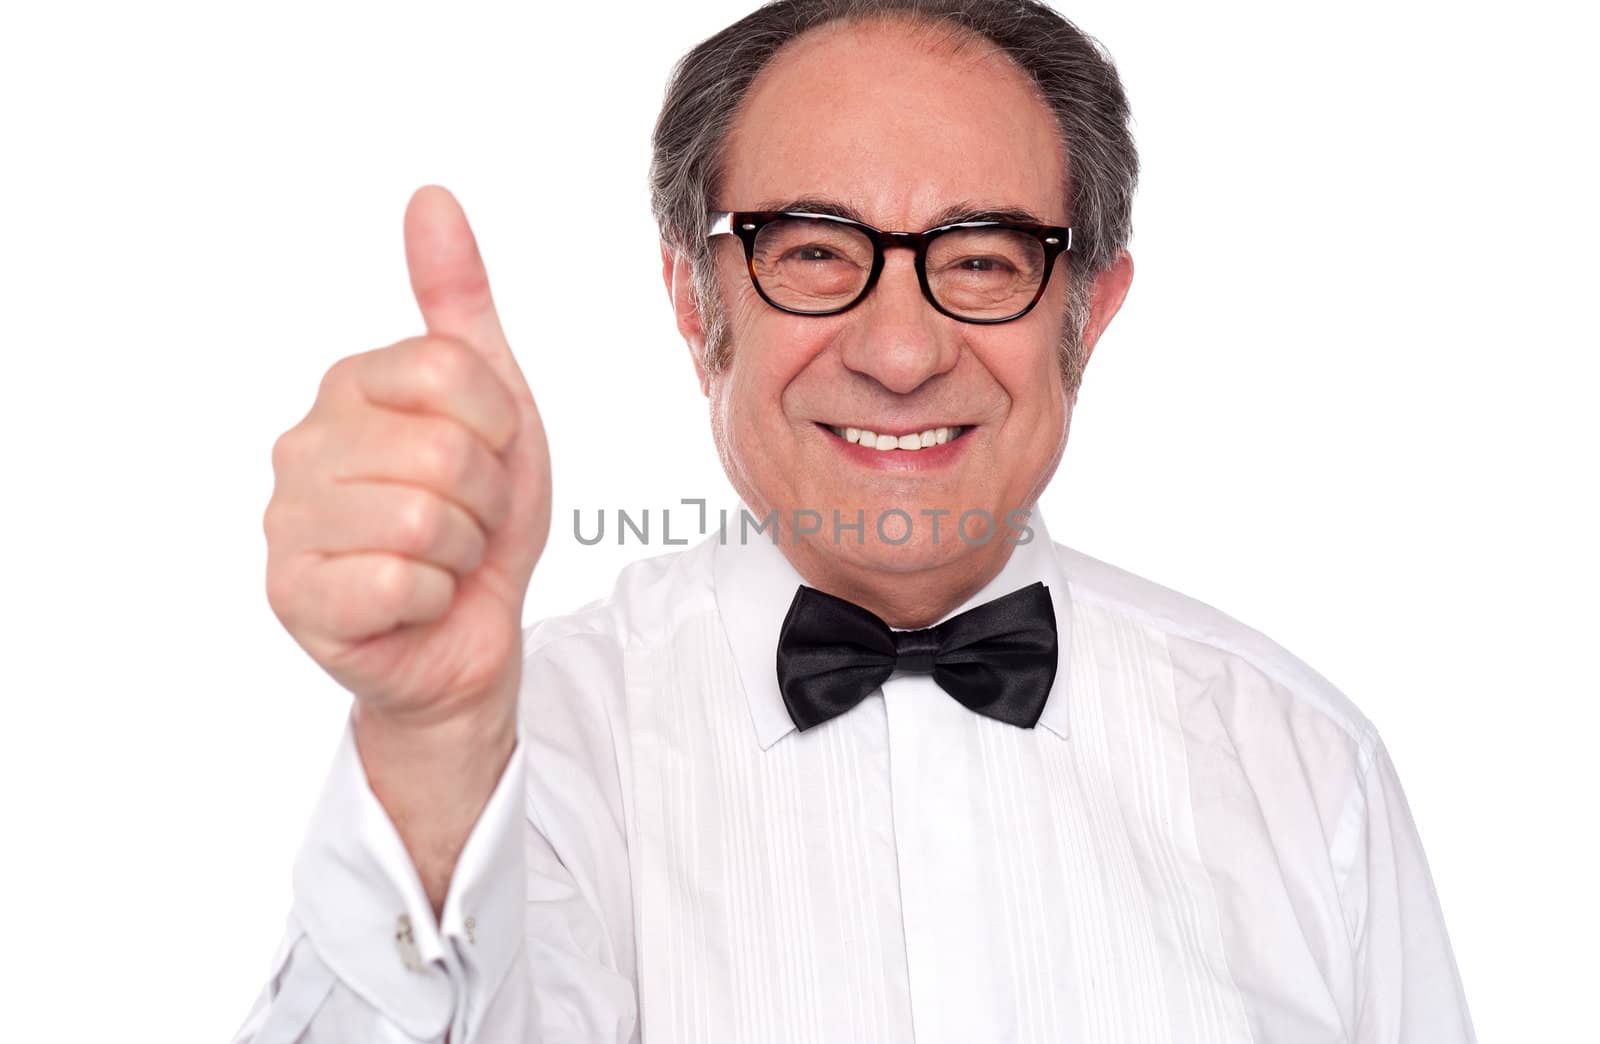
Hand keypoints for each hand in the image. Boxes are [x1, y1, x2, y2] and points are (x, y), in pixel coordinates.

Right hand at [264, 186, 550, 735]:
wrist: (468, 632)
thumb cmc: (478, 518)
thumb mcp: (493, 402)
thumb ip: (458, 301)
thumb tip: (431, 196)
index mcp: (349, 385)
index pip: (450, 371)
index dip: (499, 428)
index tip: (487, 459)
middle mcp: (302, 443)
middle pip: (445, 451)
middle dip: (487, 499)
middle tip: (467, 522)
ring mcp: (287, 521)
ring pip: (426, 520)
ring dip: (463, 552)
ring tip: (442, 559)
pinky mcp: (292, 595)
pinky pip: (401, 581)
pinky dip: (432, 598)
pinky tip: (411, 599)